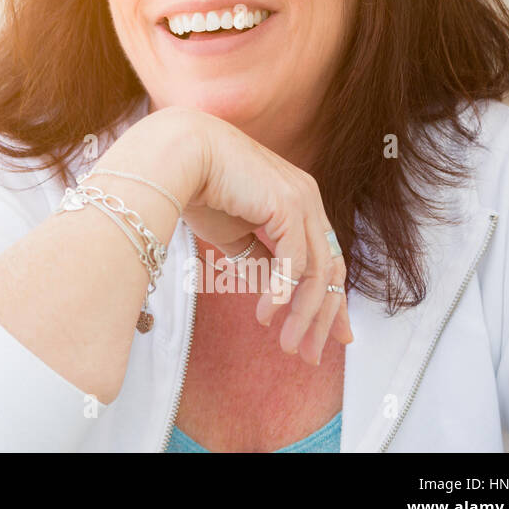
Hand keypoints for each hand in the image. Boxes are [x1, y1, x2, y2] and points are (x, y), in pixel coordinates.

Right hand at [100, 106, 353, 364]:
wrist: (176, 154)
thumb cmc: (196, 186)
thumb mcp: (232, 231)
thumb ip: (256, 256)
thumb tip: (272, 288)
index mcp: (298, 199)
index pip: (325, 256)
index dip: (329, 299)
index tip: (328, 334)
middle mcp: (308, 197)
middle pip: (331, 268)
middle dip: (323, 317)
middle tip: (310, 354)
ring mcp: (302, 199)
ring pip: (317, 270)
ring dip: (302, 313)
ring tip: (286, 343)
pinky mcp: (287, 204)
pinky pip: (294, 260)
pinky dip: (284, 291)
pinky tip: (269, 312)